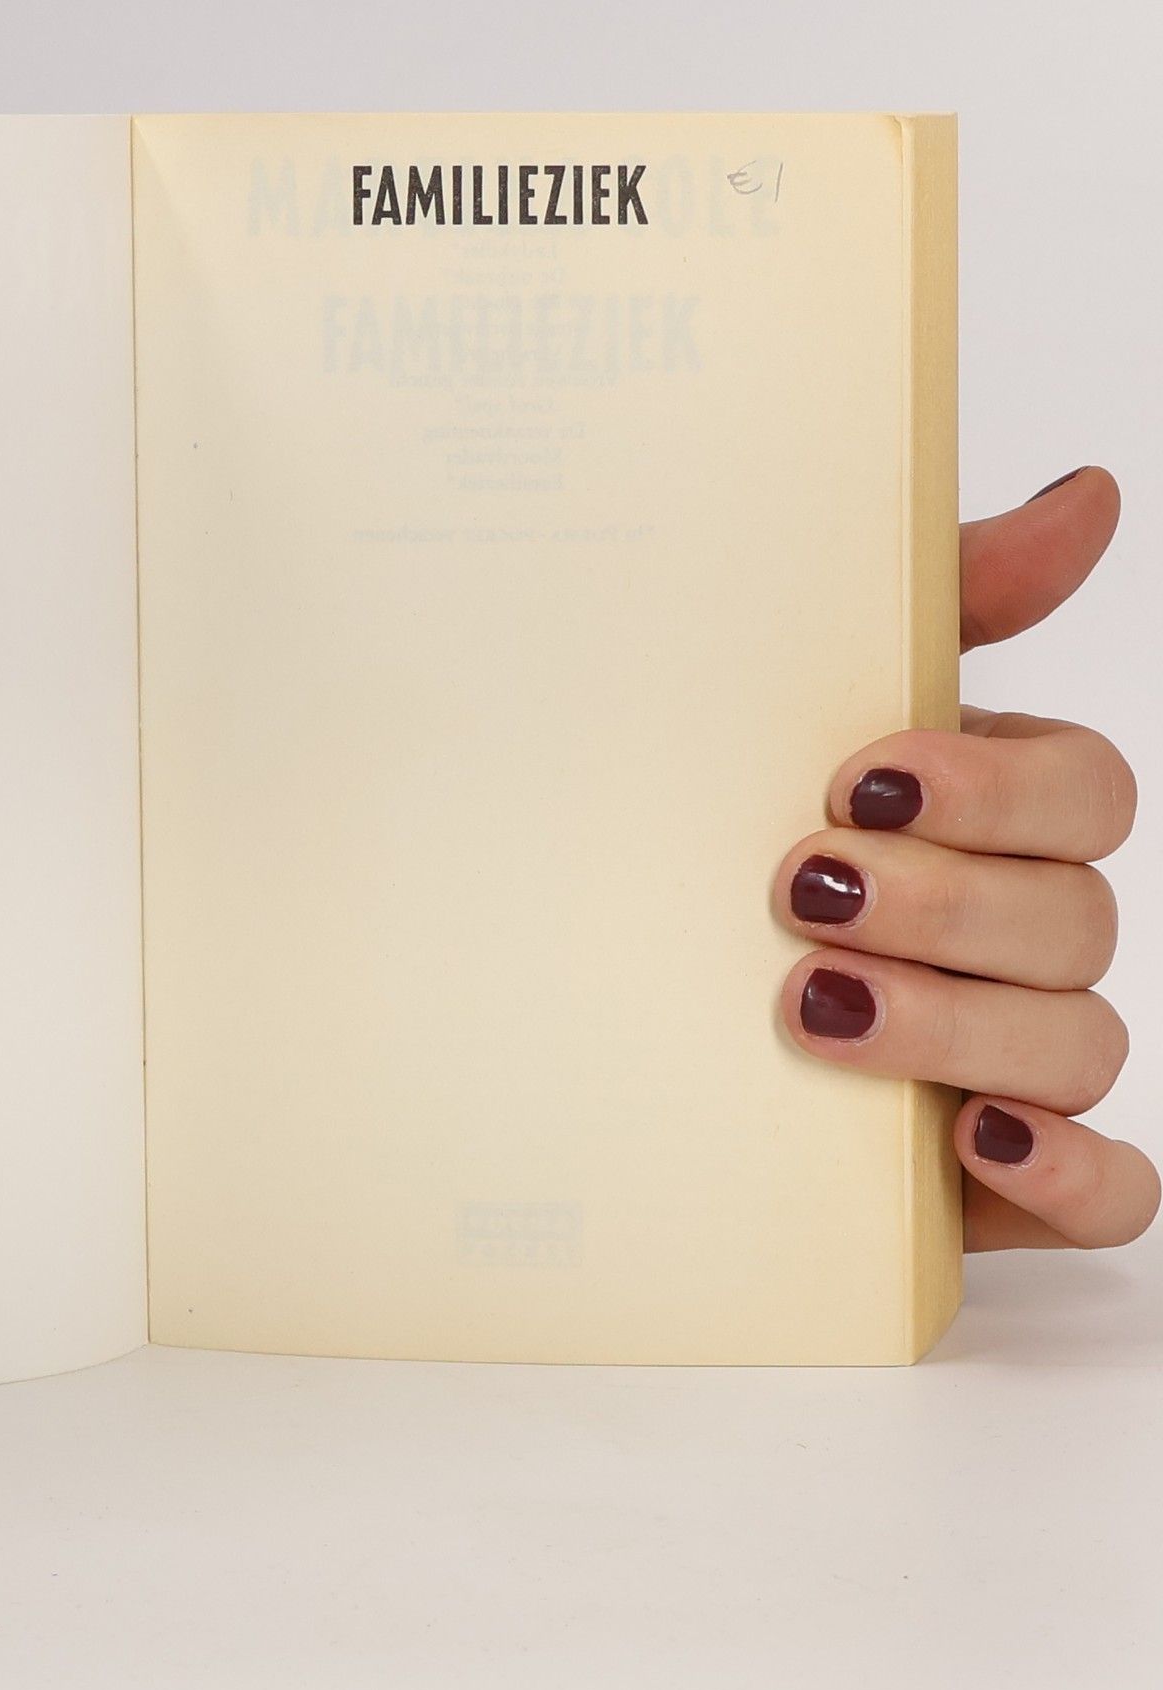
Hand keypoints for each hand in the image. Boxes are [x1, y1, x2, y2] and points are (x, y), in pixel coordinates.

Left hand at [775, 466, 1154, 1250]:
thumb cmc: (715, 820)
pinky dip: (1068, 1174)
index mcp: (991, 815)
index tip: (860, 778)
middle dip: (946, 906)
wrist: (581, 982)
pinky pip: (1108, 1195)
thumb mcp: (788, 700)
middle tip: (801, 891)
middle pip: (1076, 920)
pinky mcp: (992, 1178)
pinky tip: (977, 1145)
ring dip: (960, 1027)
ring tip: (813, 1009)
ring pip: (1080, 1048)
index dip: (995, 790)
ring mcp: (1014, 1058)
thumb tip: (1092, 494)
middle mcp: (1020, 932)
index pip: (1085, 793)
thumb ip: (944, 600)